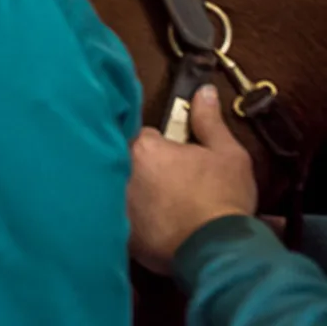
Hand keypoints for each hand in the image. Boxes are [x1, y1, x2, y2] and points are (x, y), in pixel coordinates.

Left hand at [127, 84, 258, 274]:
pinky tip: (147, 224)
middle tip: (161, 181)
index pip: (140, 135)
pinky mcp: (117, 233)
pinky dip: (128, 219)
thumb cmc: (224, 199)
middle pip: (122, 159)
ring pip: (114, 188)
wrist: (218, 250)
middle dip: (136, 165)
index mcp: (143, 148)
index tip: (167, 155)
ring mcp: (115, 203)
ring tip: (154, 203)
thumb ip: (209, 121)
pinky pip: (116, 218)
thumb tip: (202, 92)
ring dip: (129, 191)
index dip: (156, 144)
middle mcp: (120, 172)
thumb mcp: (227, 154)